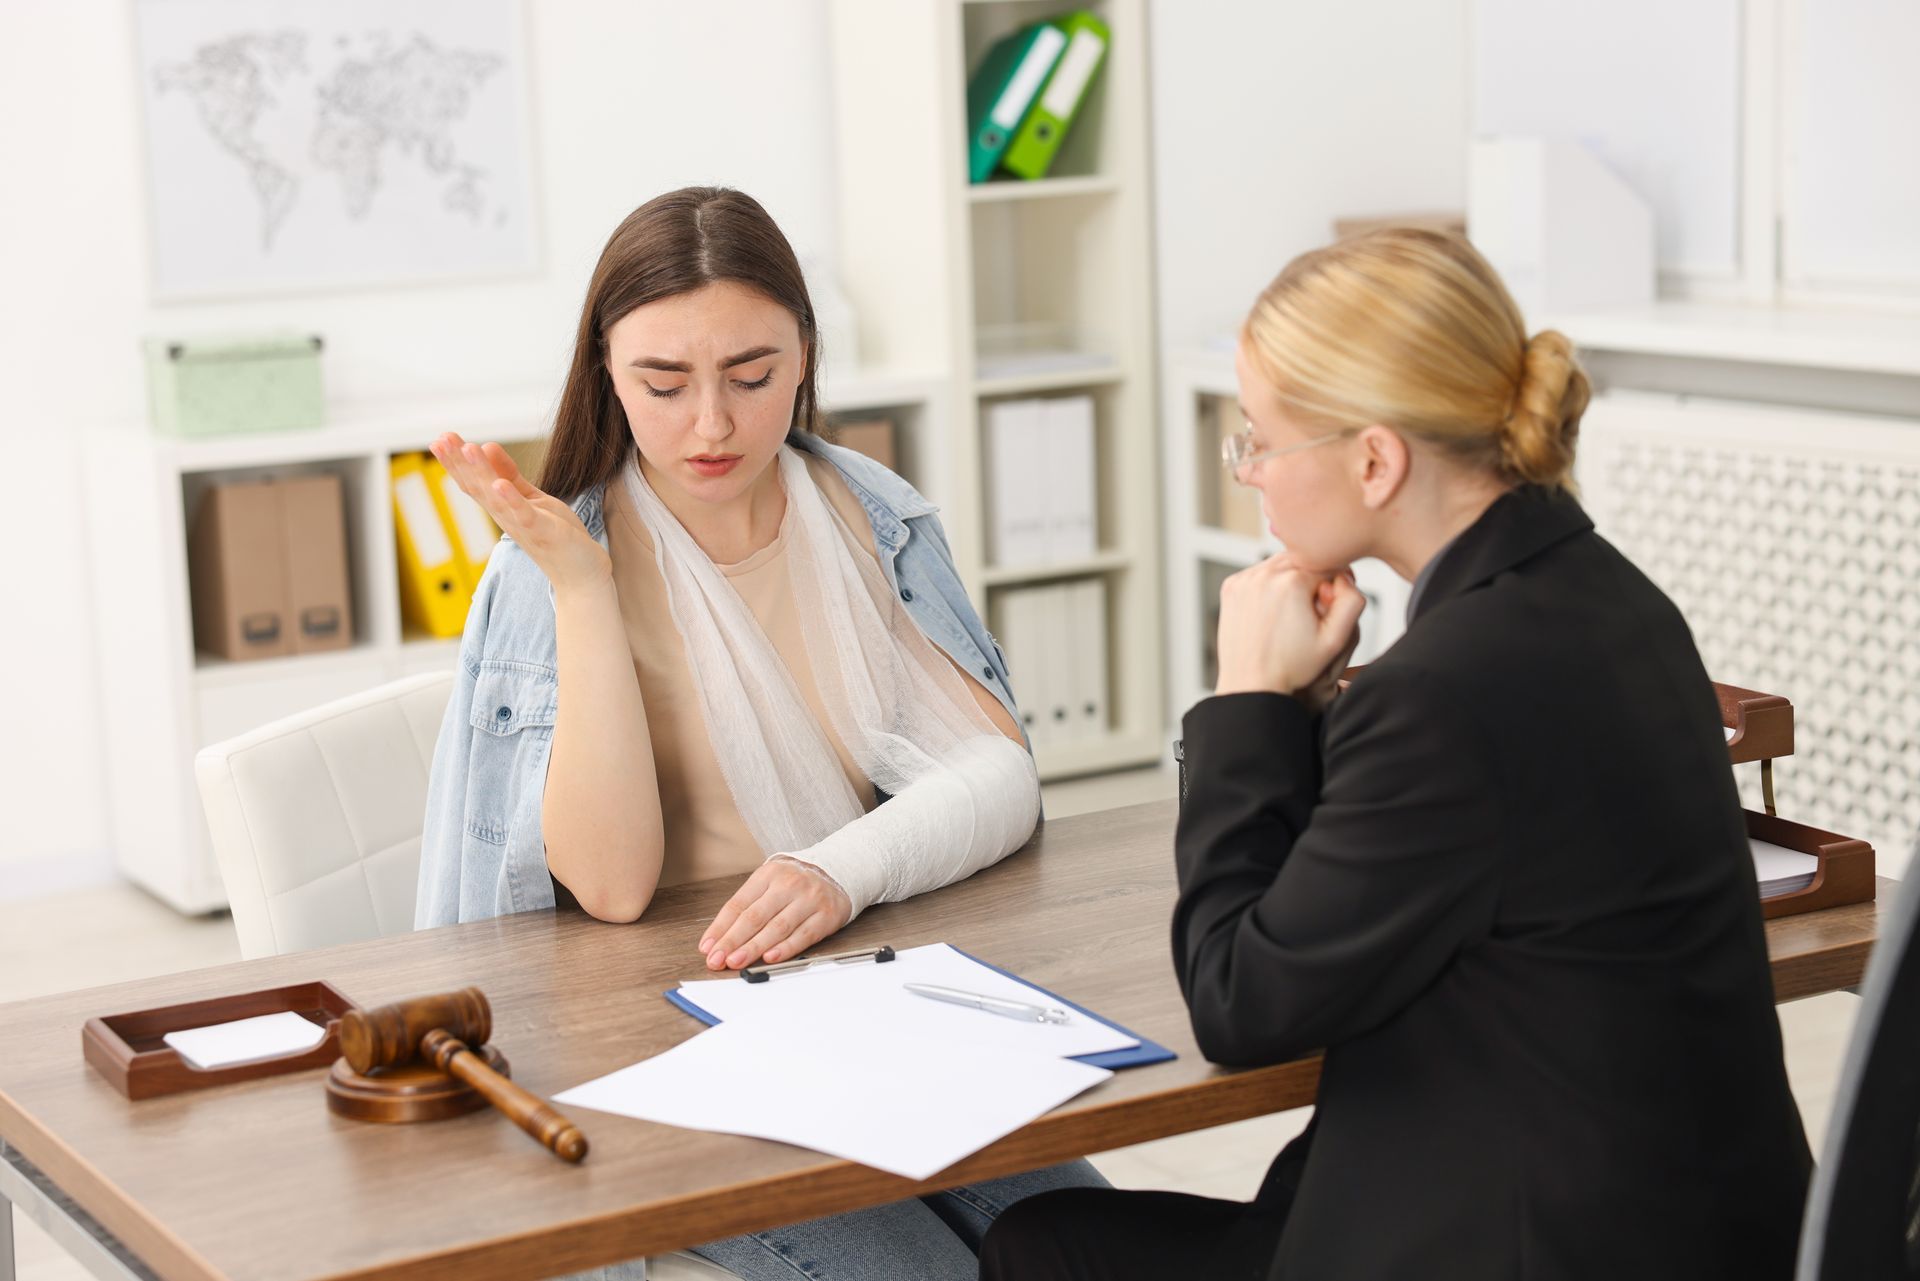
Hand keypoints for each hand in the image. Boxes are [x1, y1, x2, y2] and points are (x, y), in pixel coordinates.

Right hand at [430, 432, 609, 596]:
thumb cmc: (556, 535)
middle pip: (477, 488)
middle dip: (459, 464)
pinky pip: (524, 515)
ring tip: (468, 448)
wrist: (580, 575)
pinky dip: (511, 500)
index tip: (439, 440)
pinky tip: (499, 484)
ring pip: (496, 498)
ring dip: (482, 473)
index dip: (456, 463)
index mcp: (502, 508)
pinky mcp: (542, 532)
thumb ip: (508, 474)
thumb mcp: (531, 498)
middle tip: (441, 439)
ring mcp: (523, 525)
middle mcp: (506, 517)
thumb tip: (486, 445)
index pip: (474, 482)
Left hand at [698, 856, 852, 971]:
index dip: (720, 928)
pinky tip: (770, 957)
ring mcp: (809, 900)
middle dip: (732, 940)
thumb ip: (747, 907)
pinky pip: (803, 935)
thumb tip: (719, 938)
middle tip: (717, 959)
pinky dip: (786, 948)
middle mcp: (789, 884)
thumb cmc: (795, 883)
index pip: (738, 904)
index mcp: (768, 875)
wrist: (838, 871)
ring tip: (736, 961)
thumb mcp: (769, 883)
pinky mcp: (826, 916)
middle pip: (755, 916)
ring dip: (754, 947)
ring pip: (777, 927)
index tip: (707, 947)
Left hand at [1214, 555, 1365, 701]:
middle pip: (1302, 560)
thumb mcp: (1336, 639)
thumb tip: (1344, 575)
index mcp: (1292, 582)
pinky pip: (1258, 573)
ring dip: (1289, 580)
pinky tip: (1272, 611)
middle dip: (1311, 580)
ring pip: (1280, 564)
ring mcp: (1244, 579)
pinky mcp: (1231, 586)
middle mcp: (1265, 574)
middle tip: (1309, 611)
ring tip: (1291, 613)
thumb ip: (1352, 601)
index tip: (1327, 606)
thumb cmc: (1292, 666)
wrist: (1251, 684)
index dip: (1333, 585)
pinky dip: (1268, 585)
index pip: (1326, 564)